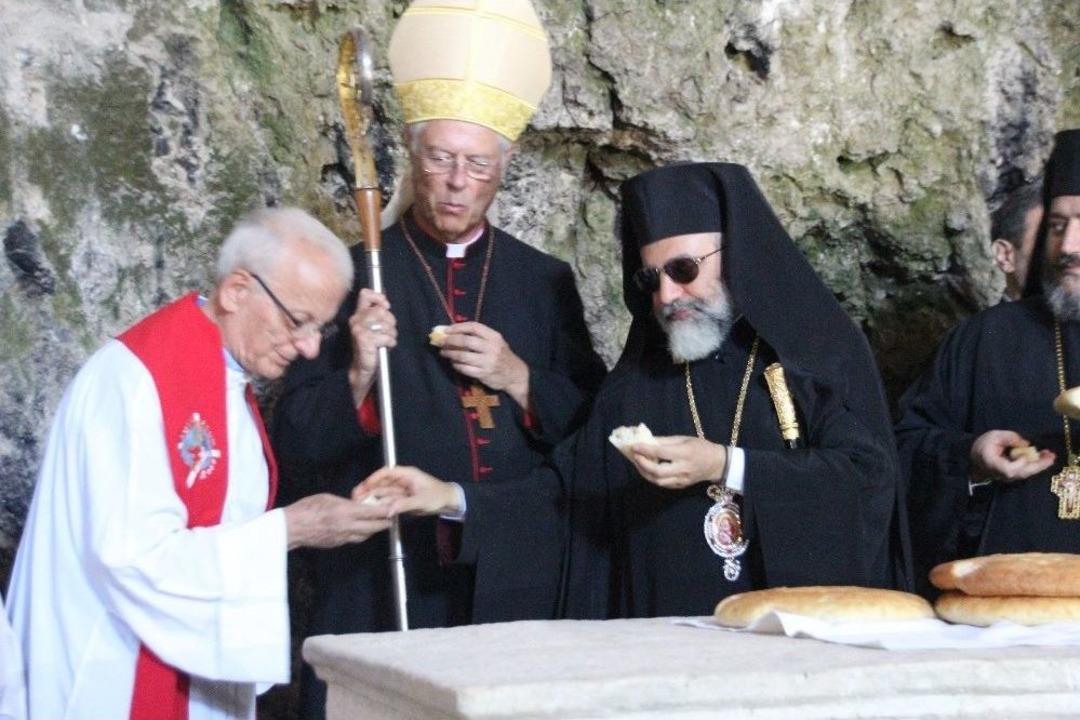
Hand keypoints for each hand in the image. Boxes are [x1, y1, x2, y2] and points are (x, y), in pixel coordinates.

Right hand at [283, 493, 391, 549]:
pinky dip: (362, 534)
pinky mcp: (337, 544)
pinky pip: (355, 539)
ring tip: (380, 523)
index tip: (394, 507)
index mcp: (345, 512)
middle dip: (385, 523)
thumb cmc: (306, 508)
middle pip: (373, 527)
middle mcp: (347, 526)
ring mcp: (342, 537)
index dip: (385, 511)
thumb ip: (345, 502)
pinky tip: (363, 529)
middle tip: (392, 517)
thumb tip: (356, 504)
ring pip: (366, 535)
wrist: (291, 528)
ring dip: (374, 529)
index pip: (372, 512)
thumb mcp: (327, 498)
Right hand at [347, 289, 397, 404]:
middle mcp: (356, 319)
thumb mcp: (375, 328)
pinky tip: (386, 347)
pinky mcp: (363, 339)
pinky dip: (390, 342)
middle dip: (391, 322)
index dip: (378, 297)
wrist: (362, 368)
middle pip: (381, 310)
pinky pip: (385, 336)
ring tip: (387, 341)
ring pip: (385, 324)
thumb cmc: (371, 347)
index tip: (386, 306)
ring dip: (392, 334)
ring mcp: (358, 328)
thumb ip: (379, 315)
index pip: (365, 295)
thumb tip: (386, 303)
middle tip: (389, 332)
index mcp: (358, 314)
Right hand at [356, 466, 462, 516]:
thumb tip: (388, 510)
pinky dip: (379, 505)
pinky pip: (388, 501)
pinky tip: (370, 510)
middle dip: (368, 489)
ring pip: (383, 493)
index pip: (386, 472)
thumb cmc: (438, 496)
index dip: (374, 478)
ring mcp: (400, 490)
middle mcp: (401, 481)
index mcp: (407, 474)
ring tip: (359, 505)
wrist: (448, 503)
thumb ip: (404, 505)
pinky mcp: (401, 500)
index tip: (364, 486)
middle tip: (355, 497)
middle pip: (381, 483)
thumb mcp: (422, 501)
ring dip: (371, 498)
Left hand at [439, 322, 529, 408]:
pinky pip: (465, 369)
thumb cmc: (501, 355)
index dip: (458, 327)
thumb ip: (477, 337)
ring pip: (463, 356)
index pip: (474, 327)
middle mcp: (492, 348)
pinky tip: (453, 363)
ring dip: (450, 353)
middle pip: (466, 341)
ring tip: (443, 352)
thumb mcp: (495, 342)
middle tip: (441, 341)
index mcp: (494, 336)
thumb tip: (451, 331)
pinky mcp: (484, 374)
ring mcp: (488, 362)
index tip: (446, 330)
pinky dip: (456, 365)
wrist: (515, 374)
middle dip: (450, 340)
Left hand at [629, 435, 726, 489]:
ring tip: (638, 462)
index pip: (662, 453)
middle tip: (634, 456)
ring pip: (658, 481)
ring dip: (644, 472)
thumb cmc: (700, 447)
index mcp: (685, 454)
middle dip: (642, 464)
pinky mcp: (680, 486)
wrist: (717, 464)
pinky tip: (647, 469)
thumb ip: (665, 441)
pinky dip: (652, 477)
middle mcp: (683, 469)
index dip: (646, 450)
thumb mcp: (684, 438)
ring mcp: (682, 480)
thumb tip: (646, 440)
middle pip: (658, 471)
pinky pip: (662, 483)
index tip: (634, 446)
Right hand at [970, 430, 1055, 482]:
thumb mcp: (994, 436)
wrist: (974, 455)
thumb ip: (1010, 438)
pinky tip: (1043, 457)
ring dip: (1040, 465)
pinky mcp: (1012, 475)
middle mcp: (1002, 474)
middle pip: (1023, 473)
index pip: (1010, 470)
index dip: (1019, 463)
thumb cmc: (983, 444)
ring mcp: (1007, 477)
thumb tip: (1026, 444)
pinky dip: (1035, 465)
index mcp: (993, 464)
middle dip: (1039, 465)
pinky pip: (1026, 471)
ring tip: (1050, 455)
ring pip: (1026, 473)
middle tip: (1051, 456)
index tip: (1024, 453)